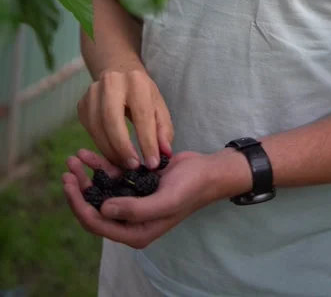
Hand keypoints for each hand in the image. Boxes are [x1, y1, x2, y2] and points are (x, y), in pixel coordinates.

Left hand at [62, 147, 249, 249]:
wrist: (208, 171)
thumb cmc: (190, 188)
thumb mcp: (165, 201)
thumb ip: (134, 210)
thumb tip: (102, 210)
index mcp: (135, 231)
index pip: (98, 224)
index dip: (79, 206)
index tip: (69, 185)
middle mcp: (130, 219)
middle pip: (94, 207)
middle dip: (79, 190)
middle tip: (67, 170)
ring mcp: (132, 200)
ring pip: (101, 190)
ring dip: (86, 175)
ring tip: (74, 157)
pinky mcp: (135, 183)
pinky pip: (112, 176)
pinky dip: (100, 165)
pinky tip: (89, 154)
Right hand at [77, 68, 173, 169]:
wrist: (118, 74)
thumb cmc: (142, 94)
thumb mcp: (158, 106)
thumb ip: (163, 129)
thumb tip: (165, 153)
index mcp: (136, 81)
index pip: (142, 114)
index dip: (147, 141)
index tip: (153, 163)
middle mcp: (111, 82)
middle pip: (111, 119)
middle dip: (123, 147)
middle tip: (133, 166)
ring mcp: (92, 92)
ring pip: (97, 127)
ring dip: (110, 151)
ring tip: (124, 164)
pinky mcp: (82, 104)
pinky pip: (89, 130)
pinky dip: (101, 146)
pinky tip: (112, 154)